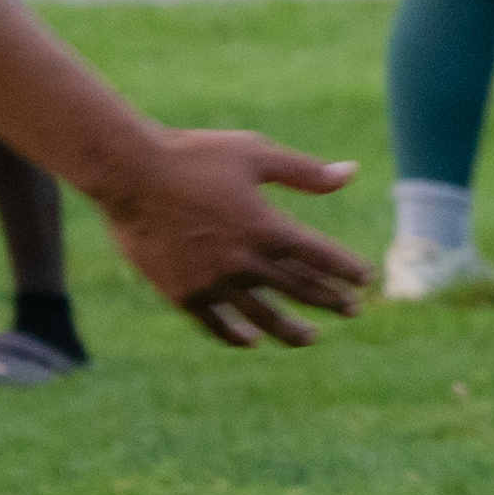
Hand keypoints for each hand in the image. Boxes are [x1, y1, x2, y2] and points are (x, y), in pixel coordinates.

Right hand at [91, 128, 363, 345]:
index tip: (365, 279)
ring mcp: (213, 282)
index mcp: (266, 227)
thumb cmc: (194, 155)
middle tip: (352, 311)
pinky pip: (216, 324)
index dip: (346, 270)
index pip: (320, 257)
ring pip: (261, 316)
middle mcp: (244, 261)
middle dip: (329, 300)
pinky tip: (250, 340)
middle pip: (298, 289)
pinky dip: (236, 335)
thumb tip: (352, 174)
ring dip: (289, 330)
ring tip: (309, 339)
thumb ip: (305, 171)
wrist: (129, 174)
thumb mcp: (255, 154)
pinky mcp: (182, 293)